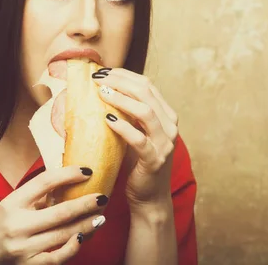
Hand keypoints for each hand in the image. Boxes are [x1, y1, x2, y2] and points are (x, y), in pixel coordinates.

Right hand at [0, 166, 107, 264]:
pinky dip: (72, 248)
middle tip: (102, 197)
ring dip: (86, 225)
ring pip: (63, 234)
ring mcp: (23, 247)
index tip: (86, 171)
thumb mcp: (9, 206)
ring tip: (101, 217)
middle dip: (85, 203)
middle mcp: (17, 224)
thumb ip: (34, 197)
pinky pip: (57, 257)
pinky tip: (83, 238)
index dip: (68, 174)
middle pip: (59, 211)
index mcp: (11, 203)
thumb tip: (66, 182)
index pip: (44, 182)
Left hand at [92, 67, 178, 207]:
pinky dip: (122, 127)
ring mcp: (165, 143)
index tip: (102, 71)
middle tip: (97, 78)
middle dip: (120, 82)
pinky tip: (107, 119)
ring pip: (145, 111)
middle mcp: (170, 126)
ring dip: (121, 99)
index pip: (147, 85)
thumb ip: (126, 113)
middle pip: (146, 92)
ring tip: (101, 93)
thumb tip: (100, 89)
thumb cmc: (137, 162)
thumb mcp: (134, 131)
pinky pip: (138, 139)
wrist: (149, 196)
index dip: (124, 75)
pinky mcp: (154, 160)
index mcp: (166, 115)